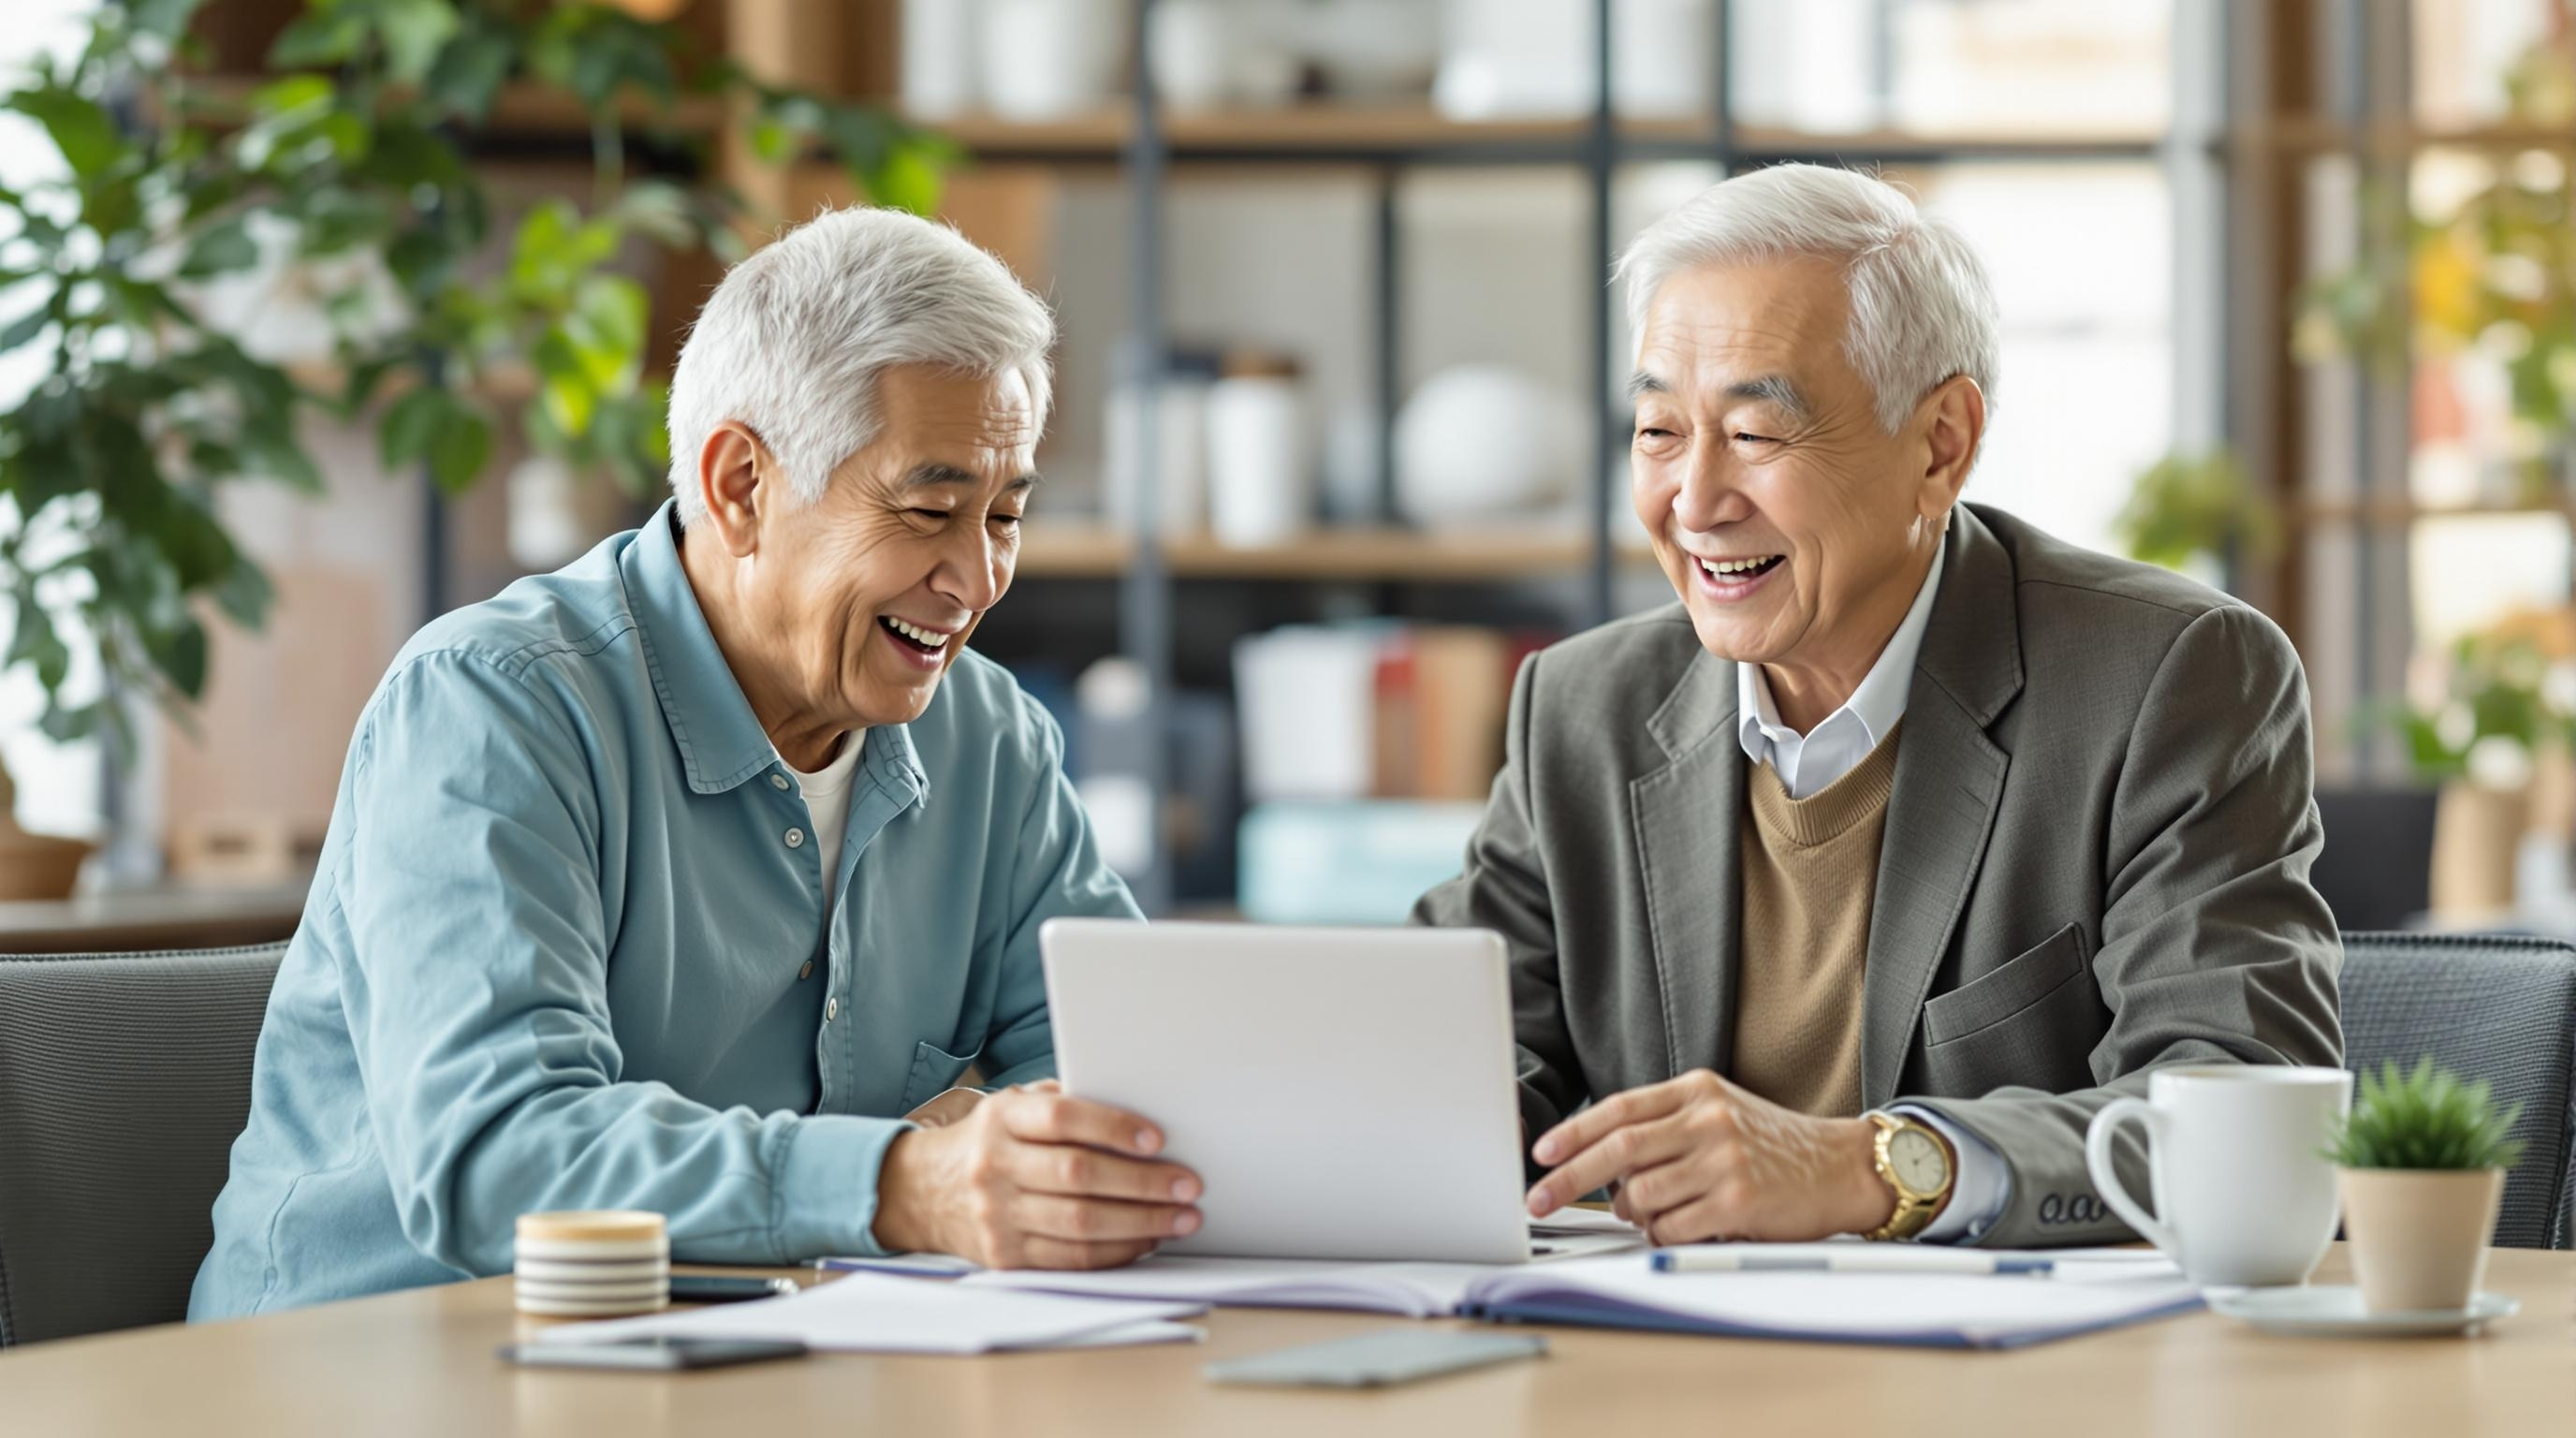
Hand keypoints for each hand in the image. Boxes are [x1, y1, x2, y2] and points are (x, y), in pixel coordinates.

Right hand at [872, 1080, 1203, 1268]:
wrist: (924, 1191)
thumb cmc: (992, 1142)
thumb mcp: (1014, 1109)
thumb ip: (1064, 1106)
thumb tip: (1140, 1113)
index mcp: (1001, 1119)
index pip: (1061, 1118)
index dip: (1112, 1127)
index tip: (1158, 1139)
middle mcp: (994, 1166)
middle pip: (1078, 1175)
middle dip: (1143, 1182)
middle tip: (1188, 1184)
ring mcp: (996, 1215)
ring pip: (1079, 1223)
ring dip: (1141, 1223)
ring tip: (1181, 1217)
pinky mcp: (1005, 1256)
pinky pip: (1071, 1258)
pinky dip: (1116, 1251)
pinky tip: (1146, 1240)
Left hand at [1524, 1070, 1897, 1244]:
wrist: (1840, 1167)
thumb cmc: (1772, 1145)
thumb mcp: (1718, 1112)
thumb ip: (1664, 1126)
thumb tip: (1597, 1163)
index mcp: (1697, 1090)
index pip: (1619, 1109)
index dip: (1572, 1133)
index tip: (1541, 1153)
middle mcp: (1708, 1119)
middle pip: (1617, 1150)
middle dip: (1568, 1178)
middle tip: (1540, 1199)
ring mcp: (1724, 1160)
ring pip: (1641, 1194)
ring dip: (1630, 1213)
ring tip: (1647, 1213)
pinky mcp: (1737, 1202)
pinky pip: (1671, 1227)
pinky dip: (1662, 1233)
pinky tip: (1680, 1226)